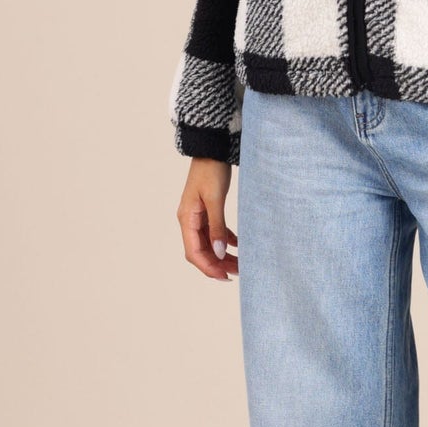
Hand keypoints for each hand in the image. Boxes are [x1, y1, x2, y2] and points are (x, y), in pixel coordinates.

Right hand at [177, 158, 237, 278]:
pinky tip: (238, 246)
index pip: (194, 252)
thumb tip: (220, 254)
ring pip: (209, 243)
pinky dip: (225, 241)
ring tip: (240, 264)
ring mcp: (198, 216)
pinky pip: (215, 232)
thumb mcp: (215, 199)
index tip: (225, 277)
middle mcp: (189, 220)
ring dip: (222, 255)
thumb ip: (218, 227)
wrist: (212, 149)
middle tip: (238, 273)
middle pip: (201, 251)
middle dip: (217, 264)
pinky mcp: (207, 210)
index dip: (209, 267)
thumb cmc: (211, 170)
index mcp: (187, 219)